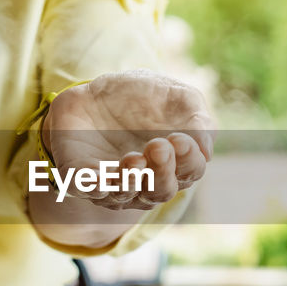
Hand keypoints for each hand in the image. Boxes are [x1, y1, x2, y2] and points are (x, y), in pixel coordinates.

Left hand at [42, 70, 214, 209]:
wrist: (94, 90)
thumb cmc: (142, 97)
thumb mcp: (178, 97)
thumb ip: (199, 120)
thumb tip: (206, 151)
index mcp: (172, 164)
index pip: (189, 172)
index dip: (188, 159)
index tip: (180, 138)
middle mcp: (145, 181)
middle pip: (160, 192)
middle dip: (162, 172)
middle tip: (158, 146)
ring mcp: (112, 183)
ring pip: (124, 195)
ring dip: (131, 179)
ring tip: (133, 159)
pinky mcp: (80, 176)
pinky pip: (85, 189)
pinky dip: (93, 185)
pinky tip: (100, 176)